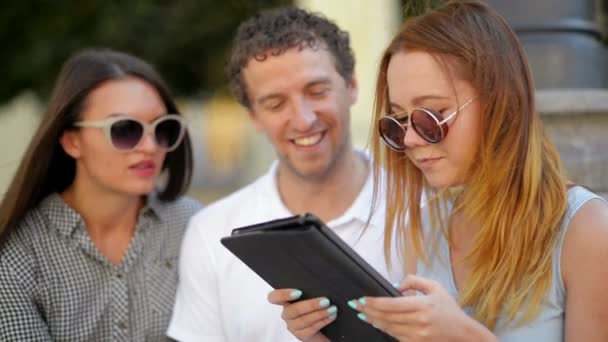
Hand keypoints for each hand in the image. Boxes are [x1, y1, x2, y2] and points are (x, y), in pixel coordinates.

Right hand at [267, 288, 335, 341]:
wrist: (327, 327)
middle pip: (292, 310)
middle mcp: (287, 313)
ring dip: (319, 314)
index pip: (274, 297)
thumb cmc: (319, 307)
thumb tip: (320, 282)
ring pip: (302, 320)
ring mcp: (293, 325)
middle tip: (325, 301)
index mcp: (287, 301)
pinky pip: (310, 329)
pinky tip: (331, 317)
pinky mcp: (301, 335)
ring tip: (332, 309)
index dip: (282, 294)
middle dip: (310, 305)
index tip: (298, 292)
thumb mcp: (314, 295)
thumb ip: (312, 289)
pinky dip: (322, 322)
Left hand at [348, 275, 495, 341]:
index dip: (373, 302)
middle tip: (356, 306)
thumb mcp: (436, 288)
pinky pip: (396, 336)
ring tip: (363, 314)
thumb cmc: (449, 310)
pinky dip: (385, 329)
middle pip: (386, 317)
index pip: (390, 304)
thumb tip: (395, 286)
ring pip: (389, 328)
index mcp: (422, 305)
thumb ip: (414, 281)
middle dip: (368, 311)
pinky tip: (377, 323)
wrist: (464, 334)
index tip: (362, 299)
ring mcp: (417, 335)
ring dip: (373, 321)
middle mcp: (419, 321)